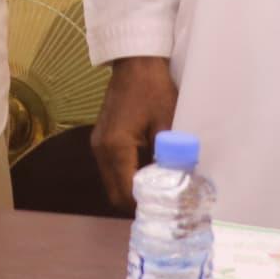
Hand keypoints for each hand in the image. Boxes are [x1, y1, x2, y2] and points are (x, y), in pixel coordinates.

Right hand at [92, 56, 178, 210]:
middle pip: (114, 193)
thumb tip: (182, 186)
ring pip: (112, 183)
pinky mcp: (100, 140)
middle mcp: (100, 150)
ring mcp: (97, 144)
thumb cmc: (153, 92)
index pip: (125, 192)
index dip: (145, 206)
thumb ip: (171, 157)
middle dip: (138, 203)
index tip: (167, 213)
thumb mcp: (168, 123)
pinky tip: (148, 175)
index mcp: (116, 147)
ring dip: (132, 191)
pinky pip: (111, 170)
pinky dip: (127, 178)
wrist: (134, 65)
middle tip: (165, 208)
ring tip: (160, 194)